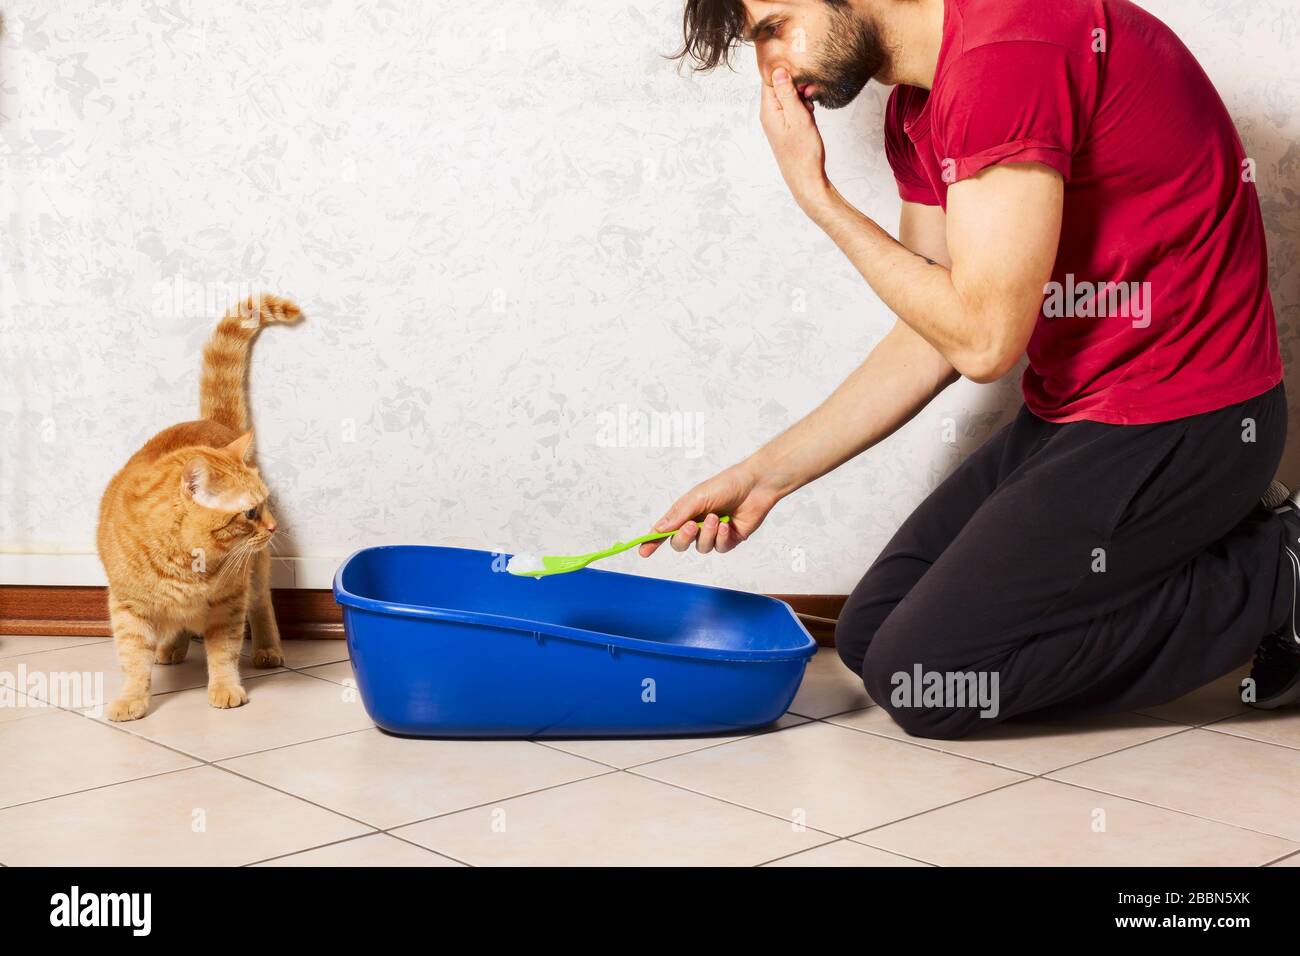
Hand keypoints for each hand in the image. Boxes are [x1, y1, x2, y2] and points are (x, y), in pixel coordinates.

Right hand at [639, 462, 780, 557]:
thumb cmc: (726, 485)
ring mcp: (713, 534)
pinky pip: (719, 548)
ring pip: (701, 548)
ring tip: (717, 518)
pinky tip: (727, 526)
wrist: (755, 485)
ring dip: (707, 534)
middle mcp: (697, 524)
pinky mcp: (729, 540)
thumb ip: (678, 514)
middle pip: (680, 543)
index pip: (665, 530)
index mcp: (686, 512)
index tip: (642, 551)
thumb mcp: (697, 497)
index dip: (652, 541)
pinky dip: (721, 538)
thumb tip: (658, 529)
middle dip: (683, 537)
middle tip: (692, 526)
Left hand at [761, 67, 830, 214]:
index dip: (785, 72)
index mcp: (768, 110)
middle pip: (779, 86)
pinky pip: (792, 109)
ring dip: (801, 98)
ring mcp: (777, 121)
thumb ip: (787, 93)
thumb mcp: (798, 117)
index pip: (770, 79)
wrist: (805, 178)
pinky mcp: (785, 127)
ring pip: (788, 98)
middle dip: (796, 86)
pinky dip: (802, 109)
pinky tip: (809, 117)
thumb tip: (777, 71)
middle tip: (809, 95)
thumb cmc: (803, 151)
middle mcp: (769, 114)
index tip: (801, 73)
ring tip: (810, 110)